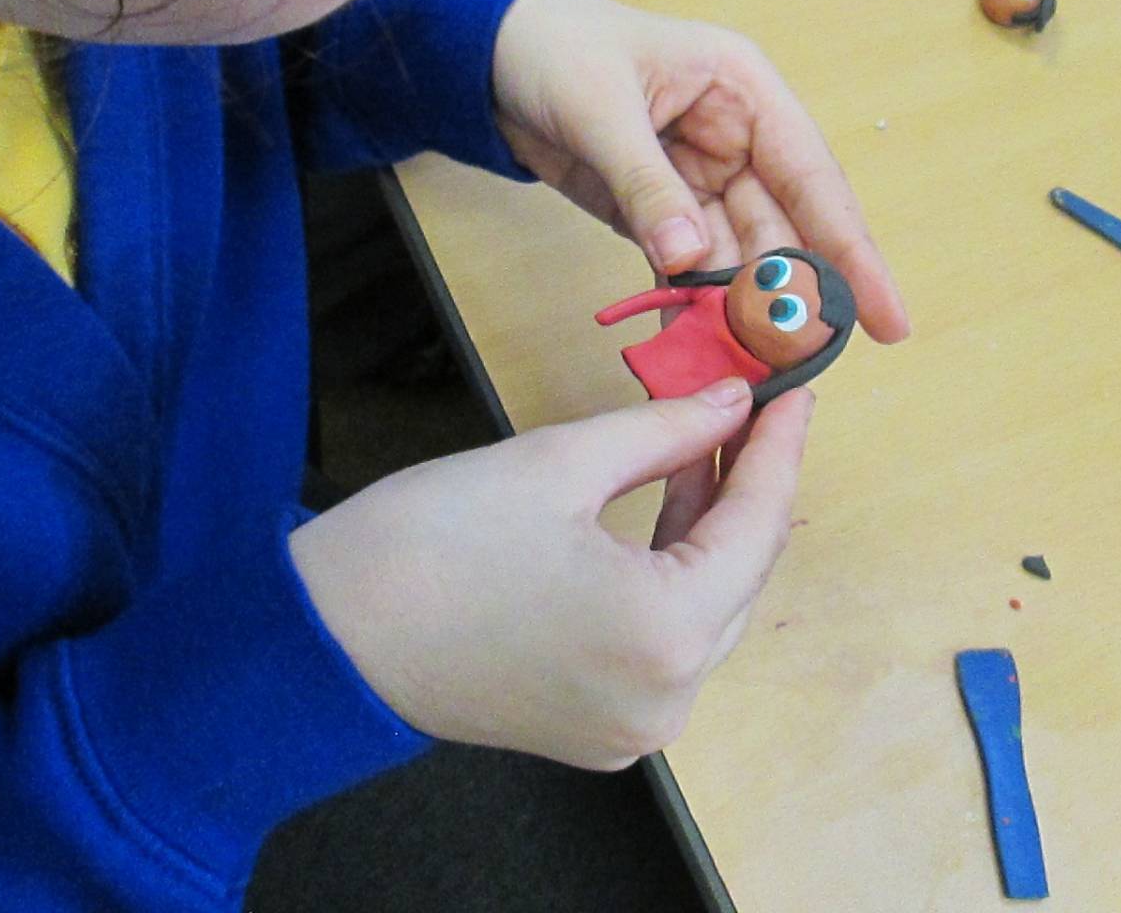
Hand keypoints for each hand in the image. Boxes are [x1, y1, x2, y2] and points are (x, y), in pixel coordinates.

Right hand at [288, 380, 810, 769]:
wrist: (328, 631)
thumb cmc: (433, 538)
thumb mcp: (557, 462)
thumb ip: (663, 431)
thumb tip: (729, 402)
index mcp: (663, 636)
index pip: (755, 528)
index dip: (776, 448)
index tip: (792, 389)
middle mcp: (665, 702)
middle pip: (738, 578)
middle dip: (745, 487)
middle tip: (746, 408)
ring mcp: (631, 729)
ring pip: (704, 614)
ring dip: (706, 531)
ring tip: (699, 446)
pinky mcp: (595, 731)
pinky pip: (661, 645)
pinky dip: (668, 577)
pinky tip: (658, 512)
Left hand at [491, 0, 909, 344]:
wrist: (490, 53)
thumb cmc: (557, 49)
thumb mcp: (601, 110)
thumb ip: (647, 185)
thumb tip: (691, 260)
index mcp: (745, 92)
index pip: (814, 178)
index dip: (853, 252)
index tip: (887, 321)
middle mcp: (736, 139)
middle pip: (781, 229)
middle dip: (789, 297)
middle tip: (798, 364)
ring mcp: (698, 178)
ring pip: (736, 257)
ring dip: (738, 312)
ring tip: (743, 369)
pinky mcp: (658, 211)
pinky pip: (687, 266)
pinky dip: (691, 305)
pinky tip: (695, 347)